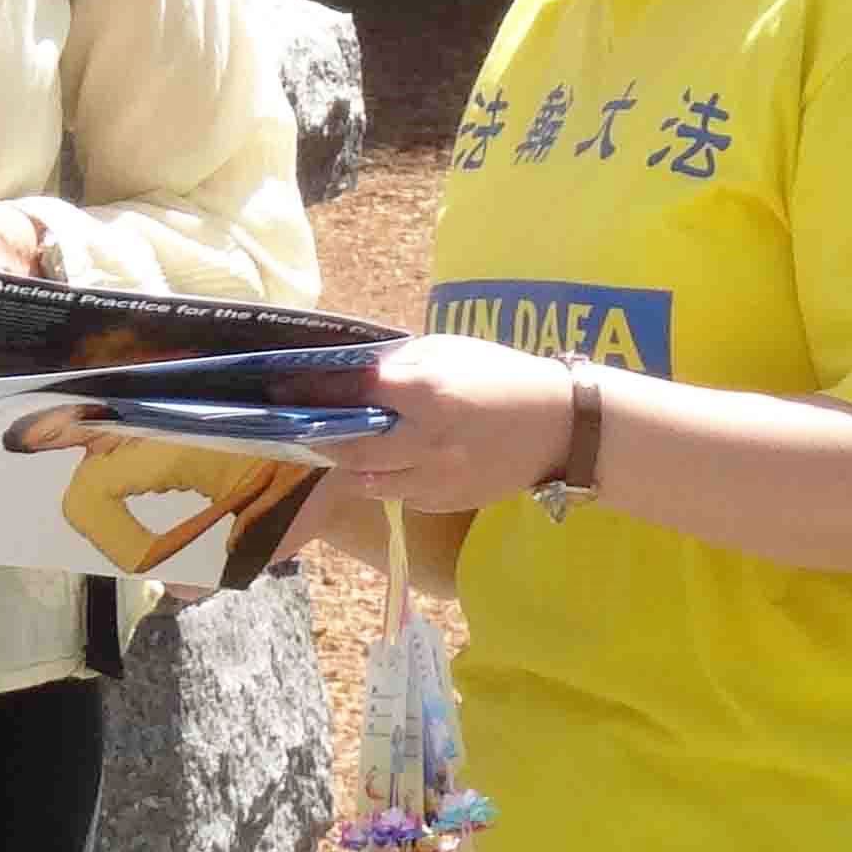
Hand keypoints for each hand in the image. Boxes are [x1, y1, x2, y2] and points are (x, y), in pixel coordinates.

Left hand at [324, 334, 577, 519]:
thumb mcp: (450, 350)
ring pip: (369, 481)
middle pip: (350, 447)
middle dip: (322, 436)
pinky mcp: (448, 501)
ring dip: (349, 465)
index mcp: (426, 392)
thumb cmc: (503, 377)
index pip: (353, 391)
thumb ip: (401, 362)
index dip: (317, 390)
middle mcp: (426, 440)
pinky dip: (388, 481)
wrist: (561, 426)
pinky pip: (401, 495)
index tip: (290, 389)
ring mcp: (437, 477)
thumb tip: (355, 371)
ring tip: (340, 448)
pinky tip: (387, 465)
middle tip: (304, 426)